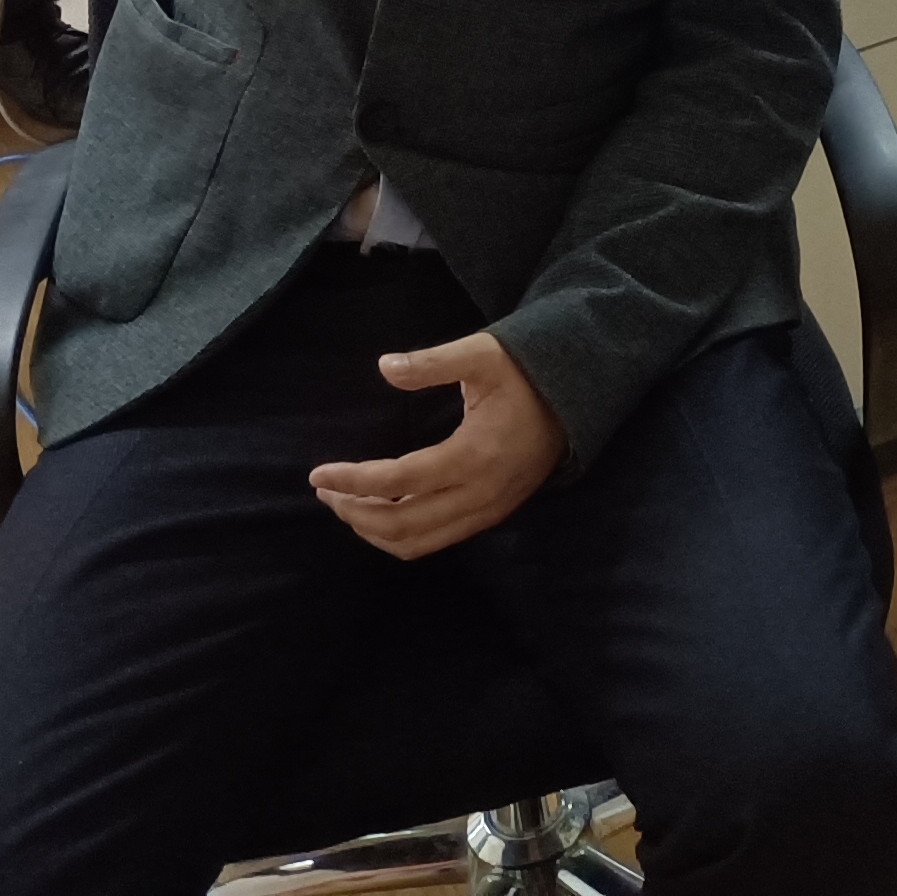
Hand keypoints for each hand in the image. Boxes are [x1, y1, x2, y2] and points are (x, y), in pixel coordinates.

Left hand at [308, 330, 565, 559]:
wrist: (578, 396)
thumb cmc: (526, 371)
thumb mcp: (483, 354)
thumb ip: (432, 363)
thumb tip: (383, 366)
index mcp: (473, 455)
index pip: (399, 481)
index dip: (353, 481)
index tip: (318, 473)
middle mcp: (479, 494)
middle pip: (402, 523)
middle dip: (354, 511)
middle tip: (325, 489)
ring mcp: (487, 510)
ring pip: (417, 542)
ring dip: (373, 530)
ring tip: (344, 504)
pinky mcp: (491, 514)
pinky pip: (436, 541)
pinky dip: (400, 536)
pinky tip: (380, 514)